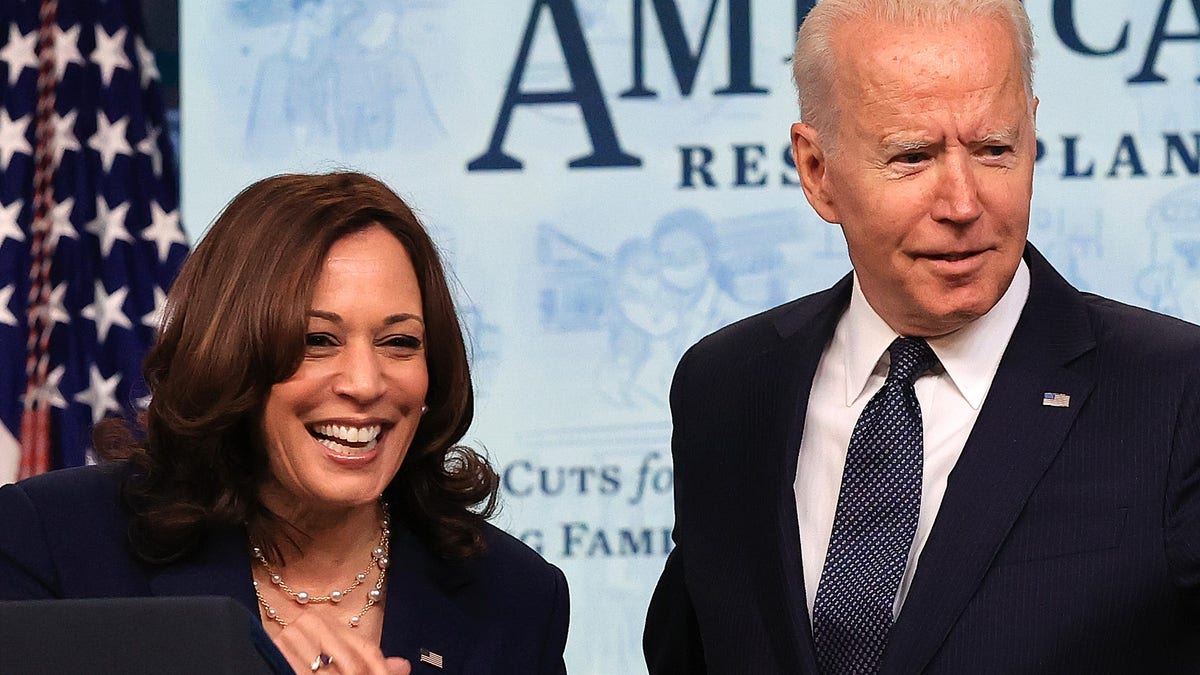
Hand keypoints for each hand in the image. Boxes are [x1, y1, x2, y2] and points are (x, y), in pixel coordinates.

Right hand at [270, 611, 410, 674]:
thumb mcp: (336, 658)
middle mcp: (305, 625)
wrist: (257, 662)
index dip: (379, 668)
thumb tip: (403, 666)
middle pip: (351, 663)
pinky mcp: (277, 658)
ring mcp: (289, 642)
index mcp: (321, 621)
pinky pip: (306, 673)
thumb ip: (367, 662)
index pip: (363, 648)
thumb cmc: (300, 662)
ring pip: (331, 674)